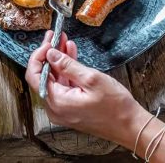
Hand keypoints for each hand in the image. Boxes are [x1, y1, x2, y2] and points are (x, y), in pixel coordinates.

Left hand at [25, 31, 147, 147]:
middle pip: (43, 77)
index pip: (33, 76)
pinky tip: (71, 54)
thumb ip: (67, 65)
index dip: (38, 56)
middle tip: (55, 37)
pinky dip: (66, 71)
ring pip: (54, 80)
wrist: (131, 127)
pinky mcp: (71, 109)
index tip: (48, 42)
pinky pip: (63, 86)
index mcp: (56, 102)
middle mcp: (55, 108)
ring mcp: (62, 110)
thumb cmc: (115, 106)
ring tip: (64, 41)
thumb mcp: (91, 79)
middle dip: (49, 55)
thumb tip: (50, 54)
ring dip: (58, 60)